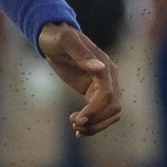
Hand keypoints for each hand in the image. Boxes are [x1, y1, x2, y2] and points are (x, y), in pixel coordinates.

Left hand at [39, 22, 121, 136]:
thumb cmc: (58, 37)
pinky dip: (93, 123)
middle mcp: (109, 77)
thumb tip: (99, 67)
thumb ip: (81, 53)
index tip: (77, 120)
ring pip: (111, 113)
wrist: (53, 38)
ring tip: (75, 129)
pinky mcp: (93, 91)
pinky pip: (101, 112)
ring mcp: (103, 85)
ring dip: (96, 125)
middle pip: (114, 107)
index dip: (95, 109)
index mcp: (105, 66)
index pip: (108, 94)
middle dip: (96, 120)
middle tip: (74, 124)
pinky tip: (77, 129)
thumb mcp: (66, 41)